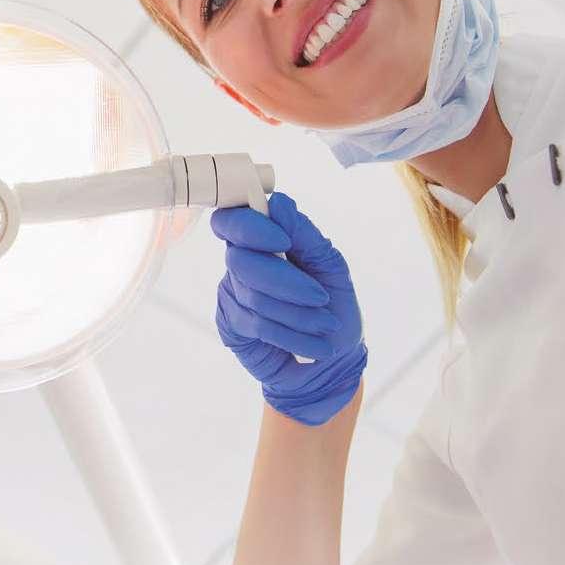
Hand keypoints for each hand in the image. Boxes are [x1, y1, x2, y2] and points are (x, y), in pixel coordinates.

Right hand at [210, 191, 365, 425]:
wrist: (334, 362)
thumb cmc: (334, 307)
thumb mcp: (330, 267)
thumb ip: (304, 234)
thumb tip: (279, 202)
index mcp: (262, 239)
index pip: (234, 220)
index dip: (251, 228)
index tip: (283, 241)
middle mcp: (241, 262)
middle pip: (241, 260)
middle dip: (285, 281)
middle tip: (321, 298)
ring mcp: (231, 293)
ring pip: (252, 295)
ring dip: (297, 314)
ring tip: (327, 326)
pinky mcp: (230, 325)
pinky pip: (254, 324)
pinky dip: (290, 335)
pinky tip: (314, 345)